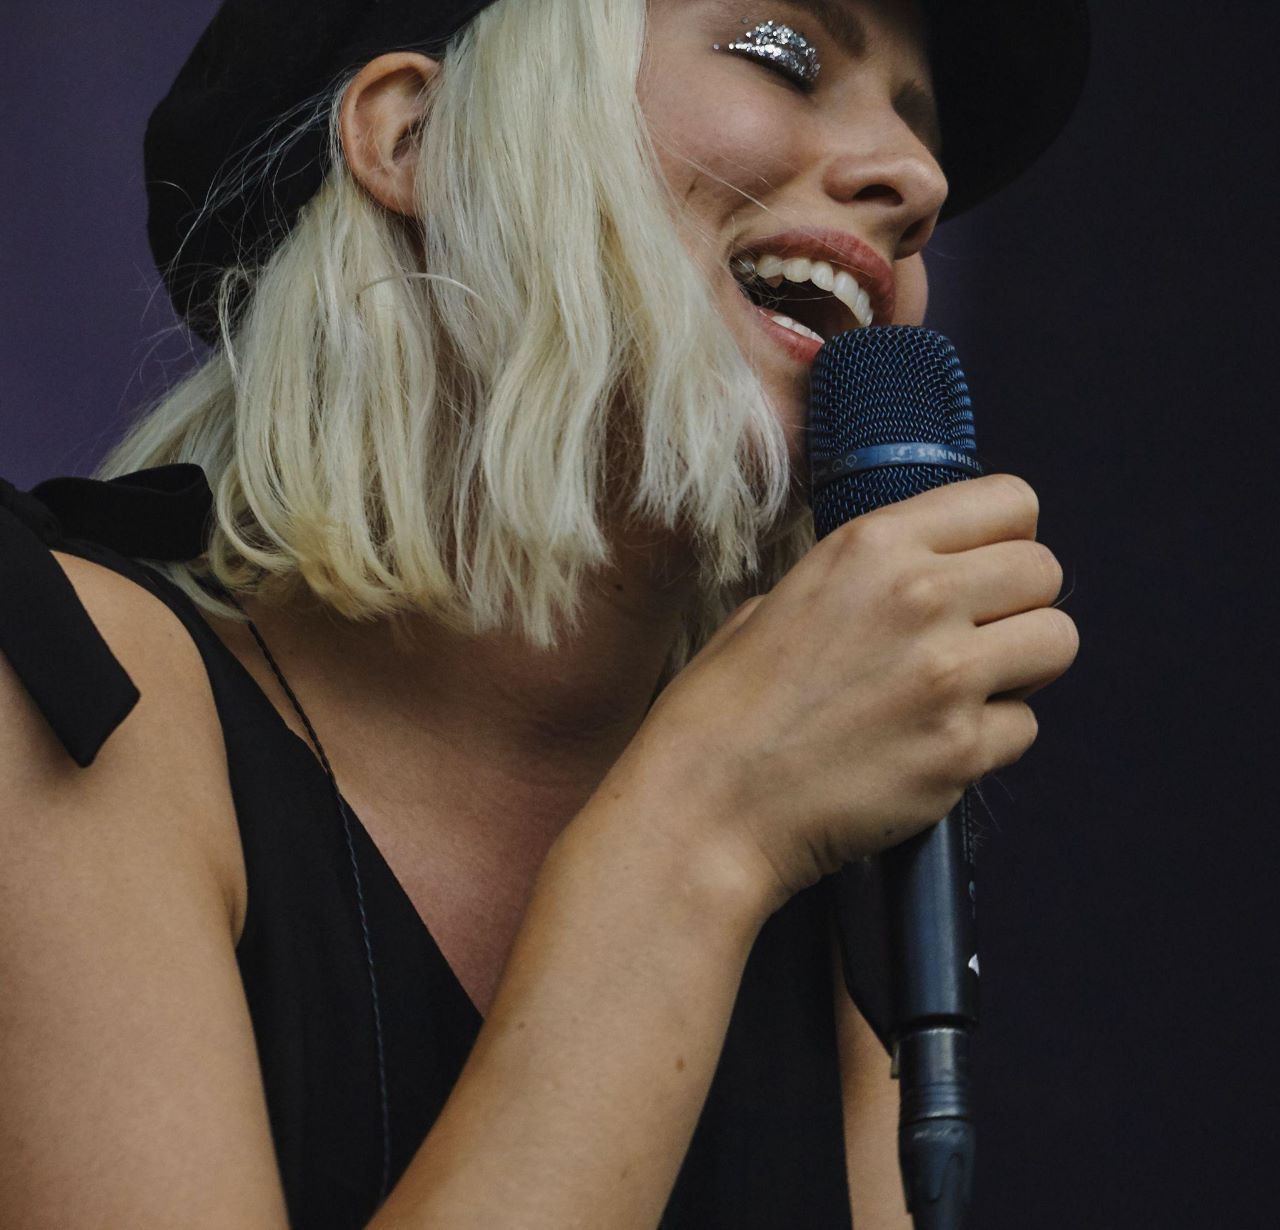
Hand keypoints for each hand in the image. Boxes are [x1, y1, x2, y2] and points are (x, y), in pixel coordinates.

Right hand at [634, 474, 1078, 913]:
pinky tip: (932, 745)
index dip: (1005, 537)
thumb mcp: (783, 598)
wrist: (708, 804)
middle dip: (1019, 602)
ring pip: (1057, 642)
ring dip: (1022, 666)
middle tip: (976, 635)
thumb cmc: (726, 706)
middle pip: (1046, 570)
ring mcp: (947, 677)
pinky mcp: (961, 752)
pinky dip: (991, 739)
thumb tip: (932, 576)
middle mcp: (920, 598)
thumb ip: (869, 577)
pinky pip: (1025, 727)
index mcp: (872, 546)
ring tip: (965, 689)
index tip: (982, 567)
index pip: (1012, 502)